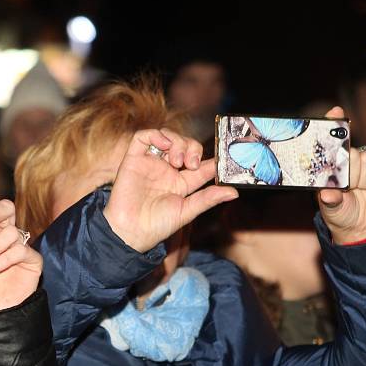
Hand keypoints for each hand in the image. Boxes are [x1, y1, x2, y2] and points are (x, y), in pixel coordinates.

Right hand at [104, 129, 238, 252]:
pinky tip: (164, 145)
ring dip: (177, 142)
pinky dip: (156, 135)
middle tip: (190, 164)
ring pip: (168, 137)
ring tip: (176, 160)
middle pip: (187, 145)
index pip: (202, 163)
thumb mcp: (187, 211)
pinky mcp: (133, 158)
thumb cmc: (156, 226)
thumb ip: (208, 198)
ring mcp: (150, 163)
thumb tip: (234, 192)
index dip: (213, 158)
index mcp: (182, 183)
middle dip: (193, 148)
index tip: (223, 157)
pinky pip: (143, 136)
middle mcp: (167, 170)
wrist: (130, 231)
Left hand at [318, 107, 365, 244]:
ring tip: (360, 190)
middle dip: (349, 171)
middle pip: (350, 151)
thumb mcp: (333, 210)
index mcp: (328, 165)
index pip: (329, 139)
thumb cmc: (341, 214)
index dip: (332, 123)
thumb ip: (331, 202)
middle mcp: (346, 159)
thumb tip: (327, 195)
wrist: (363, 225)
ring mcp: (365, 161)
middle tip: (348, 188)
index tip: (336, 112)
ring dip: (364, 178)